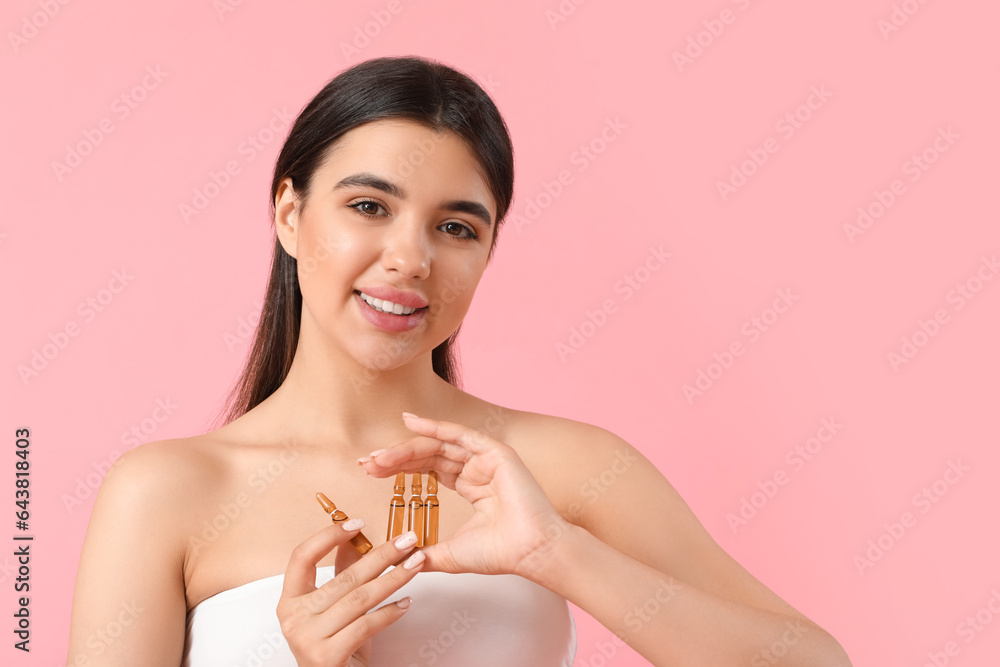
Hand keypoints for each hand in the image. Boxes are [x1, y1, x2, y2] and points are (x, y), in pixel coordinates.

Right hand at [276, 518, 424, 666]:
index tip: (357, 523)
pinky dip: (390, 612)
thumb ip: (341, 577)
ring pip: (359, 599)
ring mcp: (307, 638)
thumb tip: (355, 539)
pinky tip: (406, 603)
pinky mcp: (327, 656)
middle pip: (343, 577)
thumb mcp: (336, 610)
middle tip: (407, 540)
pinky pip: (366, 625)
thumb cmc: (335, 649)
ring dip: (394, 578)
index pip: (301, 557)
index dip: (328, 536)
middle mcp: (293, 618)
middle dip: (381, 555)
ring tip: (416, 564)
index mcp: (290, 601)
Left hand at [357, 412, 571, 579]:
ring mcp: (487, 459)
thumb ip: (426, 553)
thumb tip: (401, 562)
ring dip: (406, 448)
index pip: (429, 469)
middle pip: (429, 455)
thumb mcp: (450, 553)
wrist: (530, 551)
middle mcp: (478, 469)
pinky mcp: (496, 452)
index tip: (372, 473)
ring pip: (439, 445)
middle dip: (396, 459)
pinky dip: (434, 427)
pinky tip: (410, 423)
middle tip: (367, 464)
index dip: (400, 469)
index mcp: (472, 486)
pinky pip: (460, 434)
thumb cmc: (500, 553)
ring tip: (378, 457)